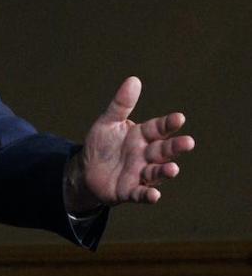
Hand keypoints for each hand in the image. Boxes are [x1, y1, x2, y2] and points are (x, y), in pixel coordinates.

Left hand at [65, 76, 195, 210]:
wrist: (86, 170)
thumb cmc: (102, 144)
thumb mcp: (108, 122)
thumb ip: (121, 104)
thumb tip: (134, 79)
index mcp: (141, 136)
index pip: (158, 128)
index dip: (168, 124)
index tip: (179, 118)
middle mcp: (145, 155)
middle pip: (163, 150)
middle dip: (175, 147)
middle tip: (188, 142)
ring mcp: (139, 174)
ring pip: (156, 172)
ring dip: (165, 171)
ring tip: (173, 169)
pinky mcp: (129, 191)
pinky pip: (140, 194)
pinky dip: (148, 196)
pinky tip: (155, 196)